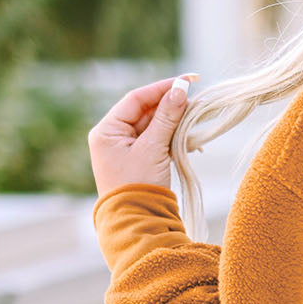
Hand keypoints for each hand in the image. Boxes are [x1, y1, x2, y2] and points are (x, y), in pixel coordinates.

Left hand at [88, 73, 198, 198]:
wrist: (137, 223)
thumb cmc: (139, 185)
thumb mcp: (153, 148)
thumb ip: (167, 117)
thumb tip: (180, 90)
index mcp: (106, 131)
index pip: (136, 99)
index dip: (162, 88)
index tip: (187, 81)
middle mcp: (113, 137)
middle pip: (145, 111)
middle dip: (170, 106)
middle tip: (195, 101)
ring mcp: (126, 150)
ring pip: (153, 126)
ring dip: (174, 122)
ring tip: (195, 120)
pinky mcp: (139, 161)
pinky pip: (157, 141)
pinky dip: (173, 137)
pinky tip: (190, 139)